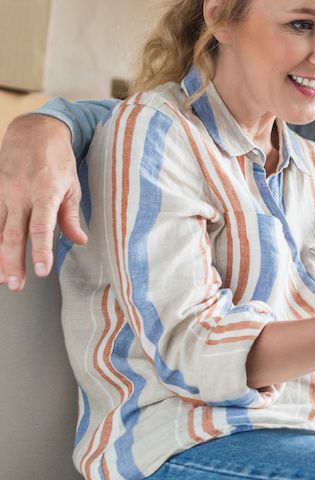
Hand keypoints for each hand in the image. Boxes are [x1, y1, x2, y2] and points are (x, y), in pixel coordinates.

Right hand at [0, 114, 86, 290]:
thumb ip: (71, 216)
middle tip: (16, 285)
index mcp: (45, 193)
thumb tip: (79, 241)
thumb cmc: (58, 160)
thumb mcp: (72, 186)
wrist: (34, 132)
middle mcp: (20, 195)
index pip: (41, 228)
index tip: (41, 271)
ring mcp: (4, 193)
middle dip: (13, 262)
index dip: (41, 251)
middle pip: (13, 234)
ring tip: (2, 277)